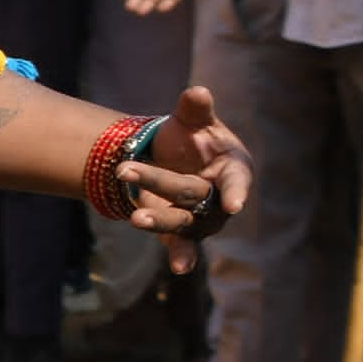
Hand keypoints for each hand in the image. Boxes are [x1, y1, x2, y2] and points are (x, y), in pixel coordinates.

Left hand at [120, 84, 250, 269]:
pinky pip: (184, 247)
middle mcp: (221, 199)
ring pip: (183, 222)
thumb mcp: (192, 121)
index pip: (237, 181)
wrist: (173, 159)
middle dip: (159, 181)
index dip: (237, 191)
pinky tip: (179, 268)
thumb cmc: (192, 138)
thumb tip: (197, 93)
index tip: (234, 204)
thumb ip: (195, 110)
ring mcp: (203, 219)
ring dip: (159, 220)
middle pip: (193, 194)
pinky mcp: (183, 234)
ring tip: (136, 217)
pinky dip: (182, 257)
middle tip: (125, 169)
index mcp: (233, 168)